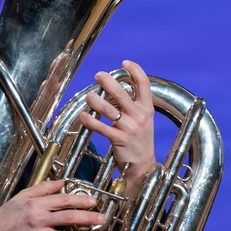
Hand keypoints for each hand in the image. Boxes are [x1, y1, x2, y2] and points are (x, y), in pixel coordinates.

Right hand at [0, 179, 103, 230]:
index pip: (63, 200)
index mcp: (36, 204)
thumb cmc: (4, 217)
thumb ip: (43, 189)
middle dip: (88, 218)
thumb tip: (61, 182)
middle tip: (101, 219)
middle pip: (68, 217)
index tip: (93, 202)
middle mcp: (38, 219)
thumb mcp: (22, 196)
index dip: (80, 201)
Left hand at [78, 59, 156, 186]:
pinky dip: (89, 120)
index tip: (125, 63)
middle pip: (121, 92)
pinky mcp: (118, 139)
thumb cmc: (140, 142)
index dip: (135, 70)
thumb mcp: (144, 121)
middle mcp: (139, 116)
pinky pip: (100, 127)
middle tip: (98, 75)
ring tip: (89, 96)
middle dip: (107, 81)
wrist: (143, 167)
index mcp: (147, 109)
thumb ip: (134, 106)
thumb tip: (117, 89)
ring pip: (108, 108)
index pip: (144, 84)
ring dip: (95, 100)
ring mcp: (129, 128)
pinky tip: (83, 116)